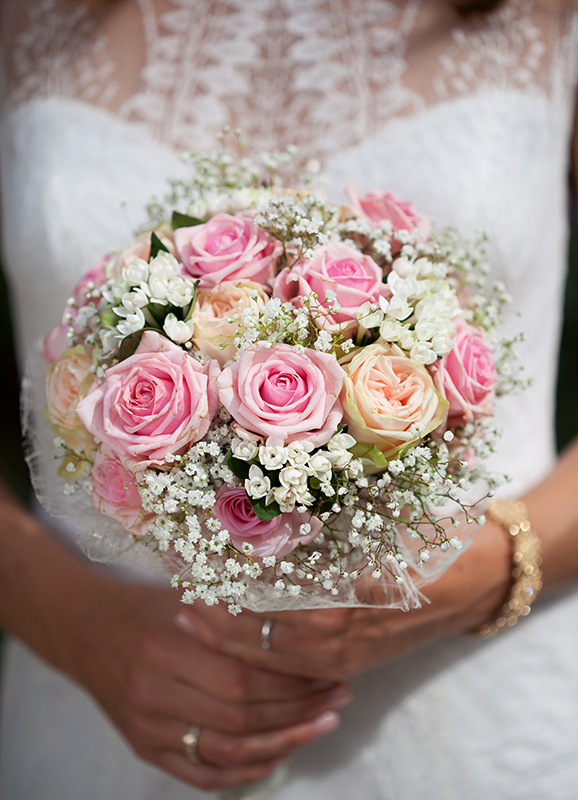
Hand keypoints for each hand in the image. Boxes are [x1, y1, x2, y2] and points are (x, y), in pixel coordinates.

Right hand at [40, 573, 349, 790]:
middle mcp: (154, 694)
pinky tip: (278, 755)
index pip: (243, 678)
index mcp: (166, 649)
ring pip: (227, 751)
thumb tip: (298, 620)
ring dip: (283, 743)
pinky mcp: (144, 749)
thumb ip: (234, 613)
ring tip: (320, 725)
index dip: (291, 681)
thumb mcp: (187, 596)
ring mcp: (148, 728)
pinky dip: (244, 772)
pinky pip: (200, 774)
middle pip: (241, 718)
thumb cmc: (147, 607)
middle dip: (298, 711)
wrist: (88, 632)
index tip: (327, 671)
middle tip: (337, 698)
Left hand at [179, 518, 510, 681]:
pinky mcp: (351, 663)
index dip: (227, 579)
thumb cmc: (435, 541)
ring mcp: (345, 659)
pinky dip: (258, 651)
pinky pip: (293, 666)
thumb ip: (330, 521)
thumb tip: (270, 503)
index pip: (266, 598)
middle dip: (215, 615)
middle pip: (259, 635)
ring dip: (229, 636)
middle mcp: (339, 640)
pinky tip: (236, 635)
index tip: (196, 556)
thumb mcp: (385, 521)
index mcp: (344, 603)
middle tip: (179, 590)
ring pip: (271, 658)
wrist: (483, 579)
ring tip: (193, 615)